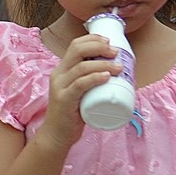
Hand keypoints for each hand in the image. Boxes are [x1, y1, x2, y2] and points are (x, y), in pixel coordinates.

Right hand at [39, 33, 119, 150]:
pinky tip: (106, 77)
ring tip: (118, 67)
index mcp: (62, 70)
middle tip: (115, 52)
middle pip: (77, 50)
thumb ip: (91, 81)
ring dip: (103, 64)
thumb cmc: (72, 113)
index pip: (75, 45)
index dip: (93, 39)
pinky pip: (80, 84)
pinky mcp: (64, 100)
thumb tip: (117, 72)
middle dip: (99, 47)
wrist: (57, 135)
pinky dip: (94, 78)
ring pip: (81, 66)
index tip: (109, 42)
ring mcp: (60, 87)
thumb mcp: (80, 91)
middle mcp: (59, 74)